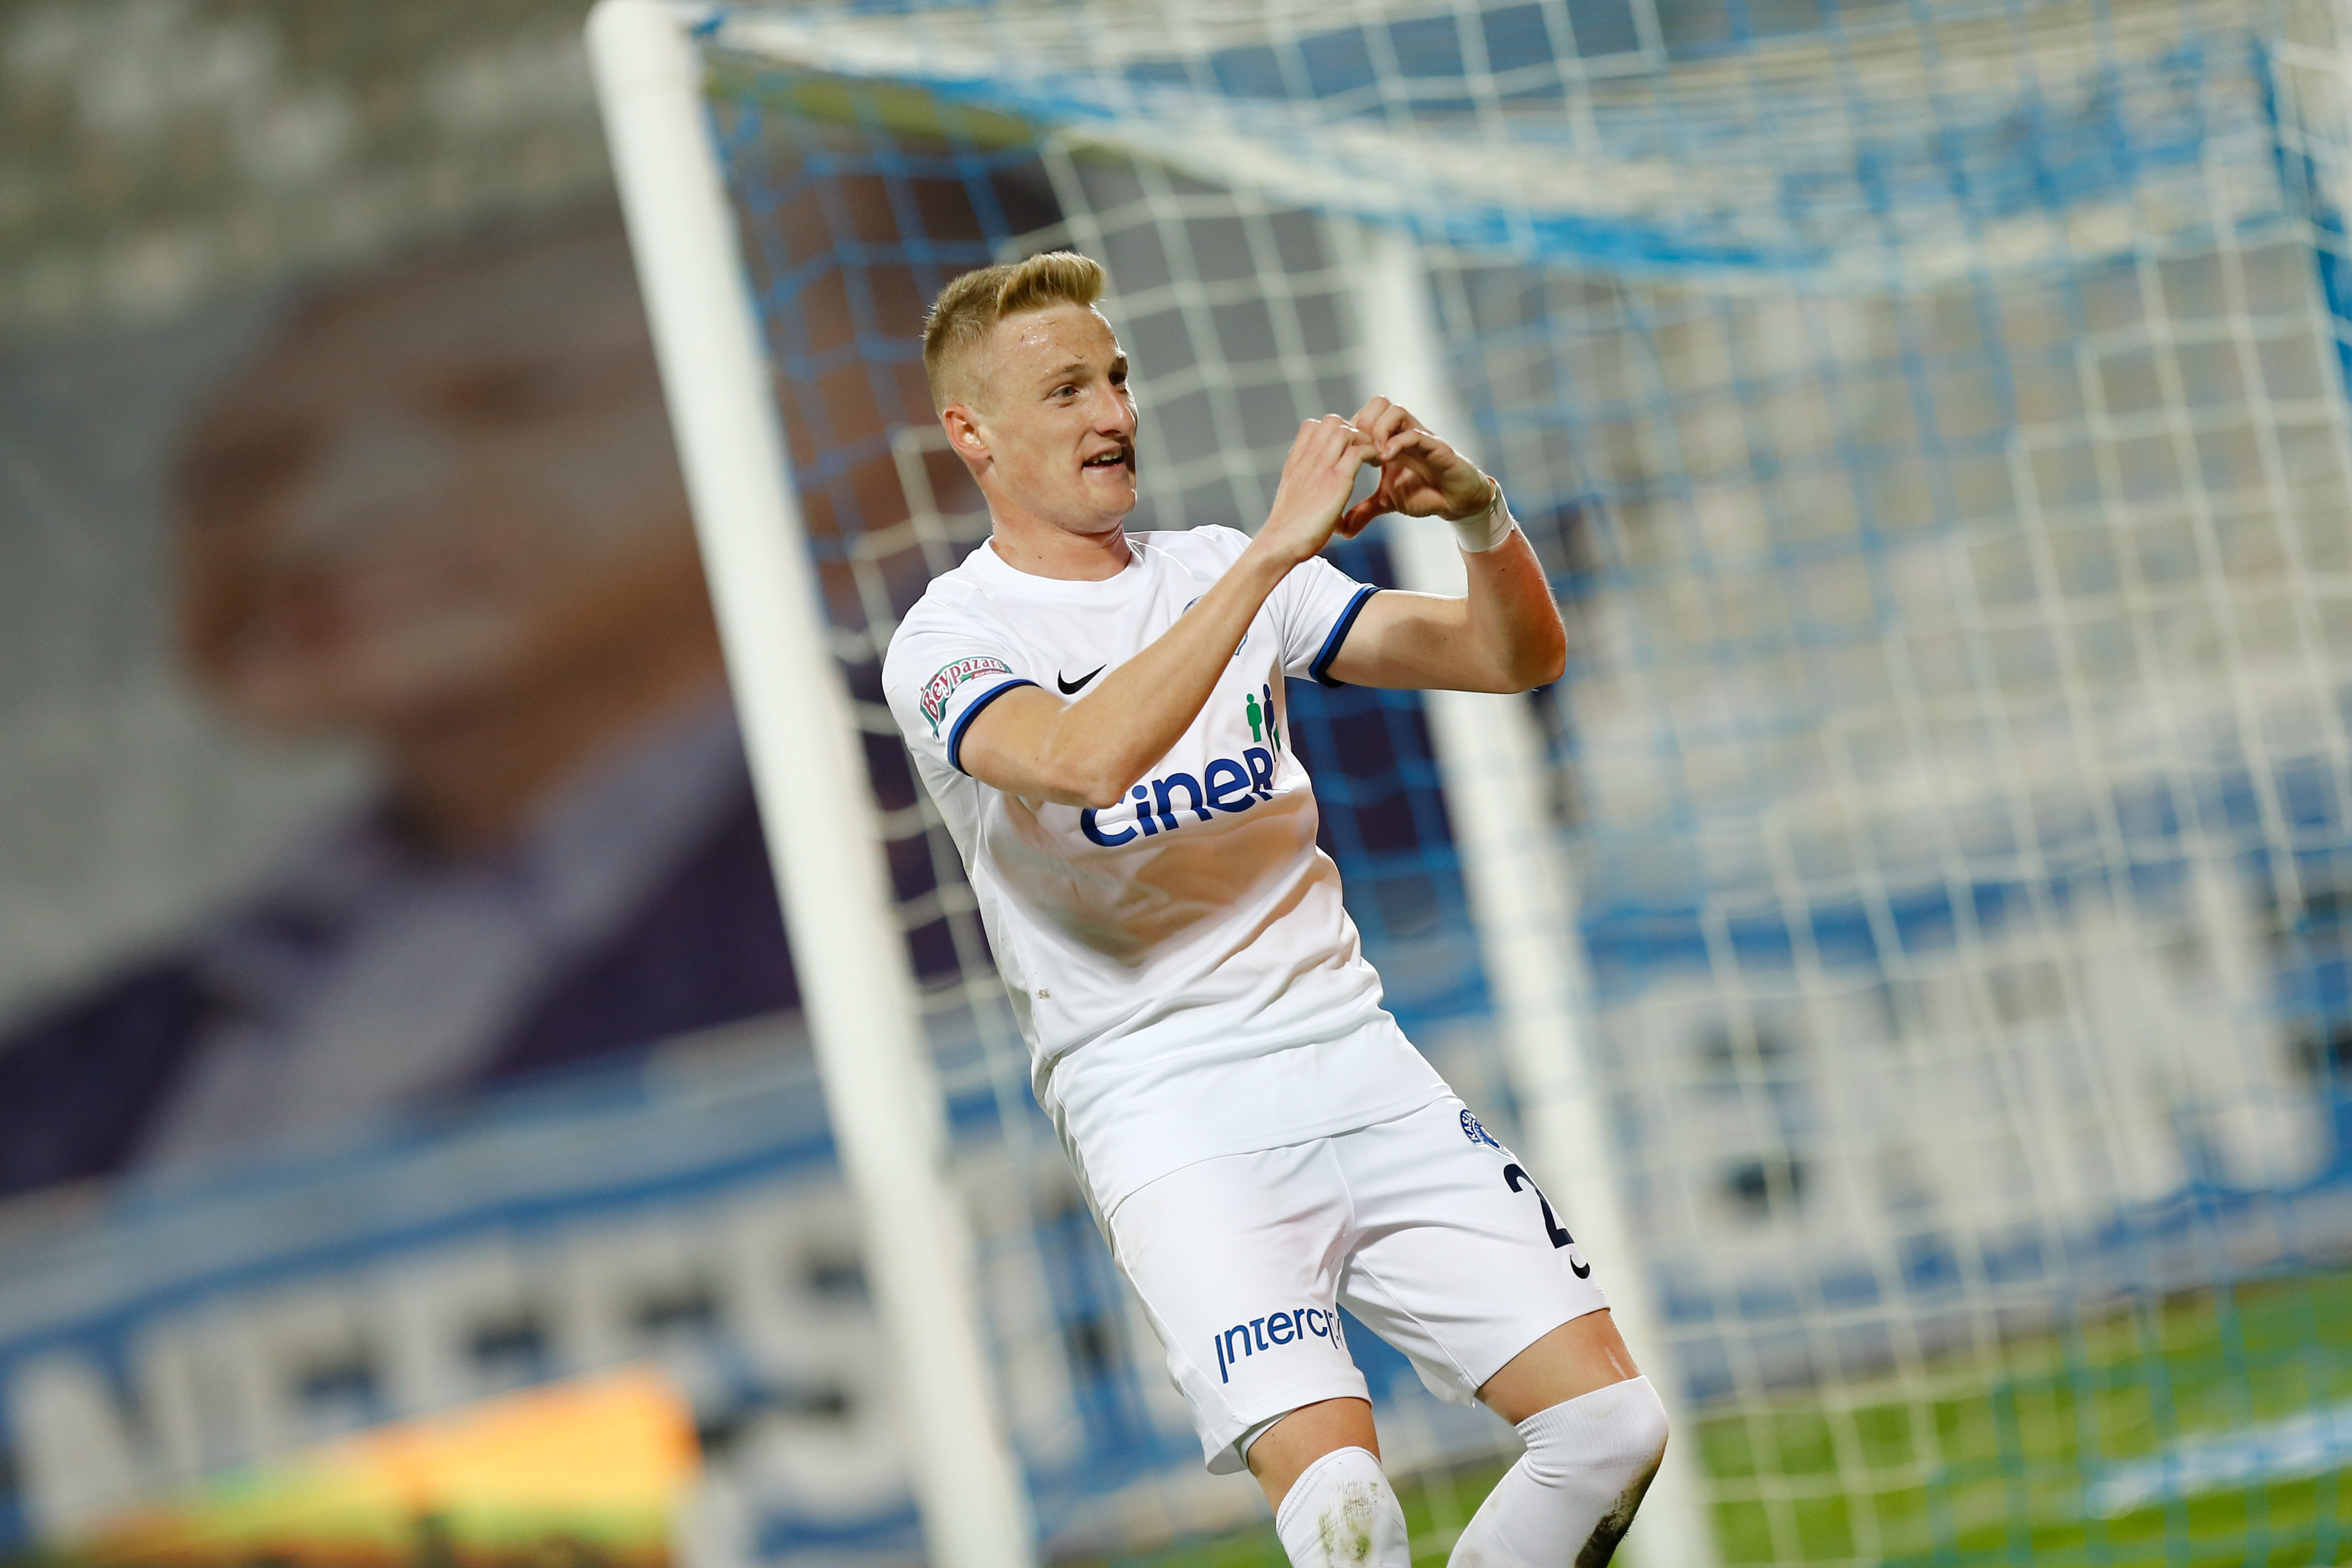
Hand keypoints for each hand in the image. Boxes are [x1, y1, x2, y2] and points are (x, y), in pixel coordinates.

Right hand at [1257, 414, 1377, 565]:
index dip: (1333, 431)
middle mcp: (1307, 459)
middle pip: (1331, 421)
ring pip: (1346, 430)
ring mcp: (1321, 467)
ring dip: (1365, 440)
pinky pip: (1359, 451)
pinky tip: (1378, 466)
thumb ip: (1304, 489)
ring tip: (1373, 457)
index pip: (1312, 426)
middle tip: (1364, 451)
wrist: (1279, 544)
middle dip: (1353, 430)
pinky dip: (1373, 453)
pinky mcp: (1336, 480)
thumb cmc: (1286, 531)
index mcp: (1296, 463)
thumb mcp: (1292, 502)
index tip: (1345, 449)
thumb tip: (1315, 500)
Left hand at [1335, 396, 1492, 536]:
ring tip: (1373, 454)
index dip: (1351, 430)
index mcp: (1389, 441)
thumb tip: (1342, 531)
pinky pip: (1416, 434)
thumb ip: (1364, 511)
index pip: (1365, 415)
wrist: (1457, 503)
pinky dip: (1398, 442)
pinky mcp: (1437, 447)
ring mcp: (1420, 437)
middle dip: (1363, 423)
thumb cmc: (1424, 494)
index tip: (1346, 453)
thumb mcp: (1387, 502)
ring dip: (1379, 429)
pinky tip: (1386, 459)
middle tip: (1358, 449)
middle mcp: (1403, 433)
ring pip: (1395, 410)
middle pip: (1378, 403)